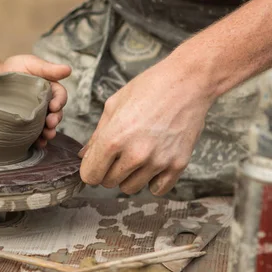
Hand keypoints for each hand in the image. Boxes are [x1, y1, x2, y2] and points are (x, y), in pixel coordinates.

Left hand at [1, 55, 71, 146]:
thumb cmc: (15, 68)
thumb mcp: (31, 64)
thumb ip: (48, 68)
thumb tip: (68, 69)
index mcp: (50, 89)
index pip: (60, 96)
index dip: (60, 101)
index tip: (54, 106)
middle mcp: (46, 103)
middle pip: (56, 113)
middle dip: (55, 120)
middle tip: (50, 123)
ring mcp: (37, 115)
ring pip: (47, 126)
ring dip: (49, 132)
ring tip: (46, 136)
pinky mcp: (27, 124)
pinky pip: (35, 134)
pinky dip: (38, 140)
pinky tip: (38, 143)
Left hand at [78, 59, 214, 195]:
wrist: (187, 82)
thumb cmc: (148, 88)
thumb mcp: (113, 106)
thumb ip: (97, 135)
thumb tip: (84, 156)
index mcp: (113, 138)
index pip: (90, 175)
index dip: (90, 169)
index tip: (96, 162)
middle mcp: (135, 154)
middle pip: (109, 183)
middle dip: (108, 171)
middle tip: (117, 153)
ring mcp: (158, 162)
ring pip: (131, 188)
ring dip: (129, 176)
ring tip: (136, 154)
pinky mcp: (178, 165)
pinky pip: (157, 189)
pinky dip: (152, 181)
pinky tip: (152, 163)